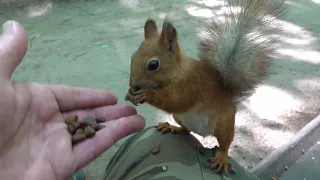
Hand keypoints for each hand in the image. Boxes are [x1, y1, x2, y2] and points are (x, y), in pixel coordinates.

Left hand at [0, 20, 144, 179]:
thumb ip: (8, 56)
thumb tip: (17, 26)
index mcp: (34, 102)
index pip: (70, 96)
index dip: (91, 95)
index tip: (111, 95)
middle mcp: (48, 123)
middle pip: (86, 114)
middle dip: (110, 111)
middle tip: (131, 105)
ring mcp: (56, 145)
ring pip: (93, 131)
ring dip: (117, 124)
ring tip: (138, 117)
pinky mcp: (62, 165)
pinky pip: (93, 148)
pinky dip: (114, 137)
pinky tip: (132, 128)